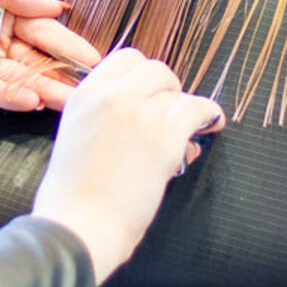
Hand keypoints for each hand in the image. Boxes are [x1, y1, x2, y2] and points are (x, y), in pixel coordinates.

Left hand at [0, 0, 102, 111]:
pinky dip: (11, 97)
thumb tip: (55, 5)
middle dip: (62, 72)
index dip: (67, 44)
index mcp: (0, 6)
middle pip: (36, 58)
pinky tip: (31, 100)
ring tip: (68, 100)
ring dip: (43, 89)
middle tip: (89, 87)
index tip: (93, 59)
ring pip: (18, 79)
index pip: (43, 28)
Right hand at [31, 49, 224, 282]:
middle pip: (155, 69)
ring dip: (185, 108)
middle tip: (170, 112)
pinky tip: (212, 124)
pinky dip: (208, 115)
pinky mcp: (164, 138)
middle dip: (167, 88)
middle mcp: (112, 96)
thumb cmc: (74, 196)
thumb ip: (109, 121)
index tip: (151, 93)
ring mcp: (139, 114)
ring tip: (192, 125)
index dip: (143, 76)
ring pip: (177, 92)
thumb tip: (154, 115)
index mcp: (85, 95)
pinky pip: (197, 110)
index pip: (126, 59)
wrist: (78, 226)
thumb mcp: (77, 139)